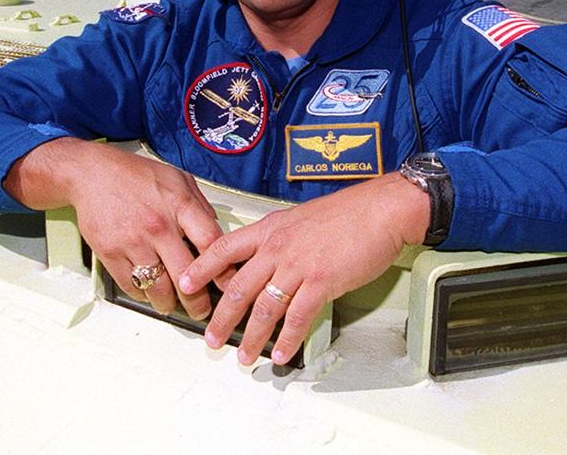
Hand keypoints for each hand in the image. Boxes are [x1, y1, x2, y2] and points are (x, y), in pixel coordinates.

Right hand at [3, 137, 223, 319]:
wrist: (91, 174)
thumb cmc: (135, 175)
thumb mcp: (177, 178)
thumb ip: (198, 204)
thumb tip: (215, 230)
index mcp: (179, 204)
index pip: (211, 243)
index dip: (223, 269)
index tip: (228, 283)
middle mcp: (159, 225)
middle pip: (187, 276)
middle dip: (198, 302)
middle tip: (201, 310)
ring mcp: (134, 241)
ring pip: (159, 288)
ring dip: (169, 303)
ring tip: (173, 304)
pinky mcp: (111, 253)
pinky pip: (132, 286)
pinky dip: (143, 295)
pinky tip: (148, 292)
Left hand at [178, 172, 428, 365]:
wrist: (380, 209)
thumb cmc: (349, 212)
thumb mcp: (301, 218)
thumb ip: (281, 237)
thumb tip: (270, 256)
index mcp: (271, 229)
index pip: (224, 248)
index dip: (201, 268)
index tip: (186, 284)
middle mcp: (278, 247)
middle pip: (238, 287)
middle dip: (221, 317)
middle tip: (211, 338)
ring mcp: (298, 265)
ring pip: (264, 308)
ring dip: (252, 338)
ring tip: (245, 357)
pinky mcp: (321, 281)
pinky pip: (297, 317)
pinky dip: (287, 339)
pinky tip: (281, 352)